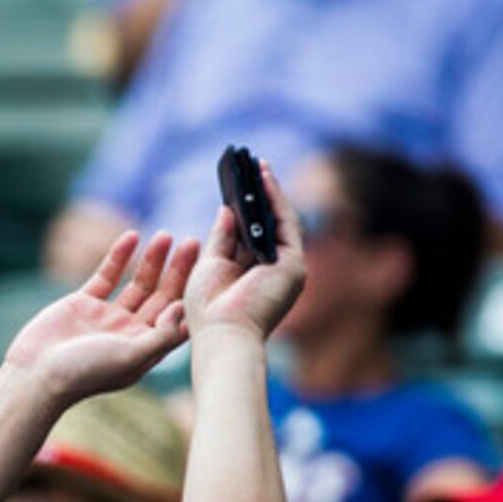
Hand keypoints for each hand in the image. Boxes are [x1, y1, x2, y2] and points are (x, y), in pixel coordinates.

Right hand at [2, 229, 197, 403]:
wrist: (33, 375)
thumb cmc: (83, 374)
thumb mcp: (130, 358)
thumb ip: (162, 335)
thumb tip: (184, 309)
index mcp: (145, 349)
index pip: (178, 318)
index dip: (194, 294)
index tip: (210, 270)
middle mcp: (129, 332)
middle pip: (162, 296)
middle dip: (178, 270)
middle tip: (193, 243)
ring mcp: (106, 317)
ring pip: (137, 283)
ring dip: (152, 260)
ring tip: (165, 235)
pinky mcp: (82, 304)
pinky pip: (106, 276)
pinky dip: (118, 256)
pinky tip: (131, 237)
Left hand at [186, 158, 308, 342]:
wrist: (223, 336)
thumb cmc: (209, 311)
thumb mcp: (209, 266)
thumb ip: (222, 237)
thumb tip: (227, 208)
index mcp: (252, 276)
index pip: (251, 236)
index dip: (246, 209)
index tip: (237, 184)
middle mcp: (274, 272)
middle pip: (268, 226)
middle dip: (260, 196)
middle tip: (250, 167)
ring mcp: (287, 268)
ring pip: (281, 222)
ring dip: (270, 193)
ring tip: (257, 165)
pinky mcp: (294, 264)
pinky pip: (287, 224)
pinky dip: (277, 200)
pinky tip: (264, 180)